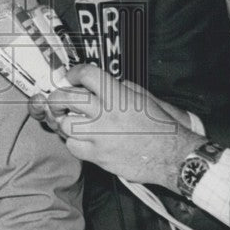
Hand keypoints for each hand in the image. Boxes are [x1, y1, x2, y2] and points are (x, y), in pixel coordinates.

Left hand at [35, 65, 199, 188]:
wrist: (171, 155)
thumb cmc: (160, 127)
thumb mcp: (142, 96)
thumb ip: (118, 87)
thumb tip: (97, 85)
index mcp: (118, 96)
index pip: (87, 75)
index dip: (74, 73)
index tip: (71, 76)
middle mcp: (106, 114)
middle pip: (67, 98)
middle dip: (57, 96)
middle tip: (59, 99)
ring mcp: (100, 137)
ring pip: (64, 124)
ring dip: (64, 120)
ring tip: (70, 119)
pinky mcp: (98, 156)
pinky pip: (72, 146)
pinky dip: (73, 141)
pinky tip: (81, 138)